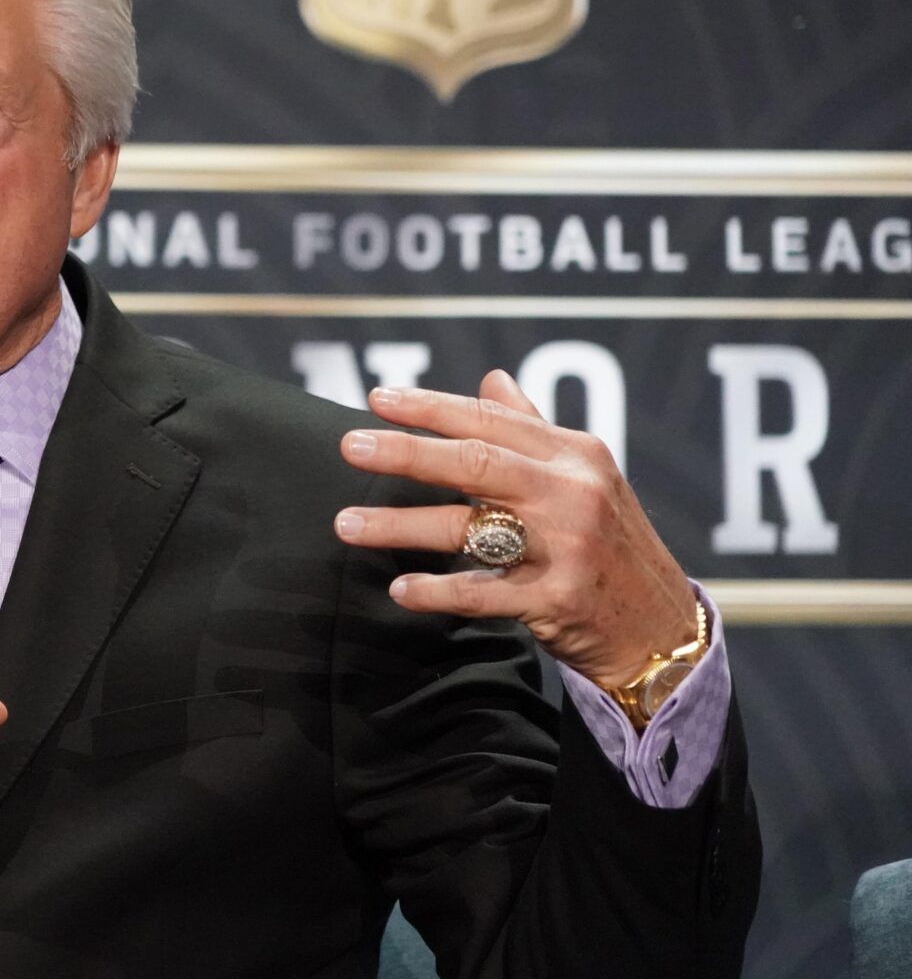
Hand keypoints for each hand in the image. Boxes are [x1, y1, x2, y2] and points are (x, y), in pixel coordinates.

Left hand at [332, 370, 698, 687]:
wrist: (660, 627)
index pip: (492, 420)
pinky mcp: (558, 599)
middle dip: (407, 451)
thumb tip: (492, 378)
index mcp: (575, 454)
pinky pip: (483, 593)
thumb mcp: (585, 478)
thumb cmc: (609, 544)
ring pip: (468, 526)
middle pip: (475, 463)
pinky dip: (438, 590)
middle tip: (349, 446)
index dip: (432, 407)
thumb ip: (532, 429)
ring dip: (399, 524)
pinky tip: (399, 589)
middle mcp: (572, 493)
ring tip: (346, 524)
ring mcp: (567, 547)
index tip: (378, 398)